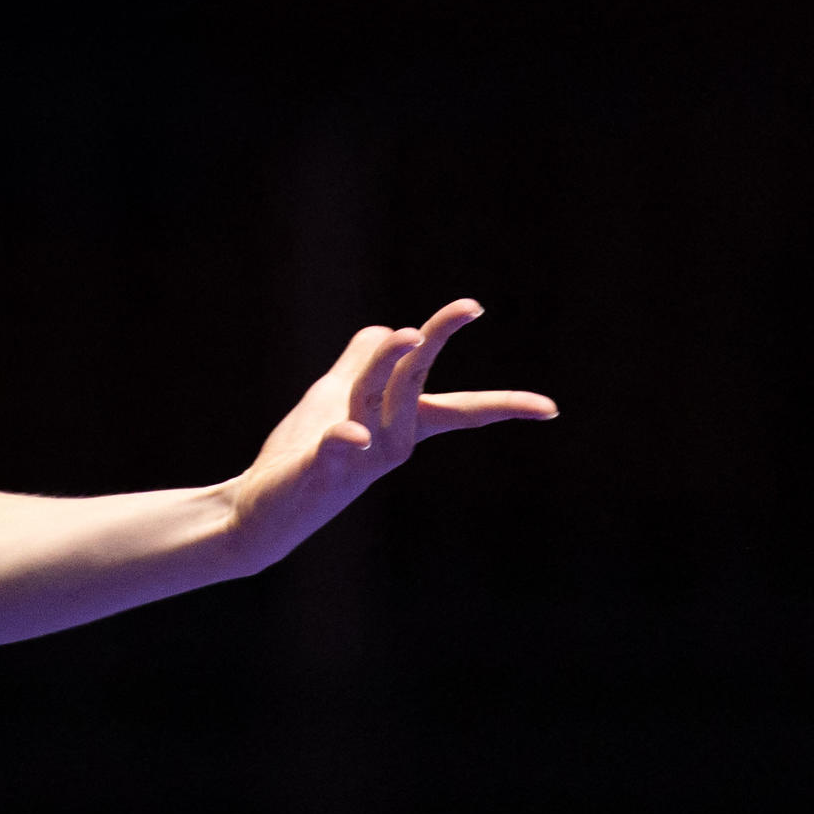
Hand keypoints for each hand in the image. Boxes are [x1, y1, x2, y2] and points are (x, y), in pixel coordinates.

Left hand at [220, 298, 556, 575]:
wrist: (262, 507)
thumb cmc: (307, 452)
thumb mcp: (337, 396)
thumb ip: (363, 362)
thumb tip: (391, 328)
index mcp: (399, 426)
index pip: (460, 411)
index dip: (504, 407)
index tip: (550, 408)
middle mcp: (388, 442)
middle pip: (416, 383)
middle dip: (439, 342)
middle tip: (470, 306)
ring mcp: (356, 457)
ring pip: (376, 401)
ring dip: (390, 367)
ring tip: (405, 334)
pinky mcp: (318, 470)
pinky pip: (334, 452)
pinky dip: (343, 441)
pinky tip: (349, 434)